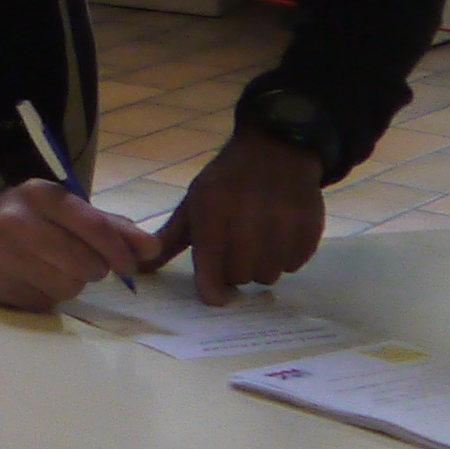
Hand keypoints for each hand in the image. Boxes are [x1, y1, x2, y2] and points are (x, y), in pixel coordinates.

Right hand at [0, 181, 154, 313]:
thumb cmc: (28, 218)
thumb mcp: (65, 210)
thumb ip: (110, 227)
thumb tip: (152, 248)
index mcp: (40, 195)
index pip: (94, 226)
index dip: (120, 251)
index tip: (129, 266)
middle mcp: (16, 222)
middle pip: (86, 264)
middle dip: (94, 269)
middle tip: (86, 265)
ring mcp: (1, 255)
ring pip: (67, 288)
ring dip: (71, 284)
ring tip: (55, 270)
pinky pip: (43, 303)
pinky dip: (47, 296)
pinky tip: (33, 280)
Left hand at [151, 131, 326, 303]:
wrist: (275, 150)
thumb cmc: (227, 181)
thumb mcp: (194, 203)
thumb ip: (169, 240)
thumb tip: (140, 268)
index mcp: (212, 206)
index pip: (211, 260)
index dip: (211, 286)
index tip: (213, 298)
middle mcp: (248, 213)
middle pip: (241, 273)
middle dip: (234, 273)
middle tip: (234, 258)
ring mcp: (283, 219)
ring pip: (269, 273)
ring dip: (260, 269)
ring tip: (255, 249)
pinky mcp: (310, 225)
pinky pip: (295, 264)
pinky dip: (285, 260)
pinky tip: (277, 242)